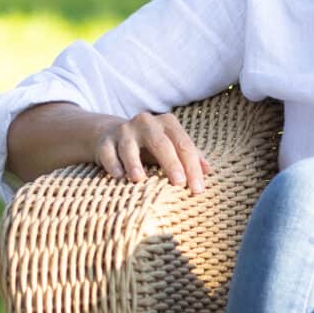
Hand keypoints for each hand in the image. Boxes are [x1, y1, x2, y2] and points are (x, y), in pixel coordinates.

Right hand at [92, 110, 211, 193]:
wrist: (111, 135)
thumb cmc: (149, 146)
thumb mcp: (171, 147)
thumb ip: (189, 157)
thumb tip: (209, 171)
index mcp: (167, 123)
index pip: (184, 145)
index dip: (192, 167)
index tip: (198, 189)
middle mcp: (146, 122)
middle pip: (161, 143)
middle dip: (171, 163)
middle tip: (179, 183)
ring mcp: (123, 131)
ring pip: (129, 147)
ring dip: (134, 163)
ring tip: (139, 179)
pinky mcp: (104, 141)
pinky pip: (107, 153)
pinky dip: (113, 164)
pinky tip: (118, 176)